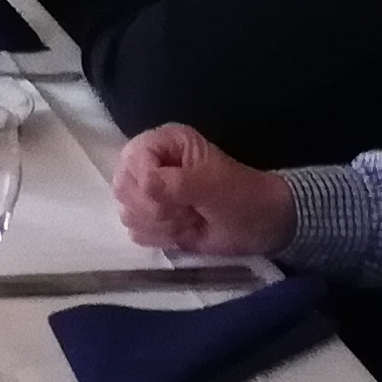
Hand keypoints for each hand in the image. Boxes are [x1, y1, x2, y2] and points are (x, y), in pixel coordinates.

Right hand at [115, 125, 294, 258]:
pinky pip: (136, 232)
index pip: (132, 157)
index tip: (172, 196)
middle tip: (186, 209)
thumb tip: (145, 185)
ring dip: (161, 224)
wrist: (259, 226)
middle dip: (154, 207)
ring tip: (190, 219)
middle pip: (123, 186)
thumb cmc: (241, 196)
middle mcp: (151, 164)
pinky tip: (183, 232)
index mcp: (166, 143)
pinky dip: (161, 238)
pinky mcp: (152, 220)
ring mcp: (149, 194)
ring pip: (127, 212)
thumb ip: (178, 183)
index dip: (146, 180)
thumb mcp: (213, 186)